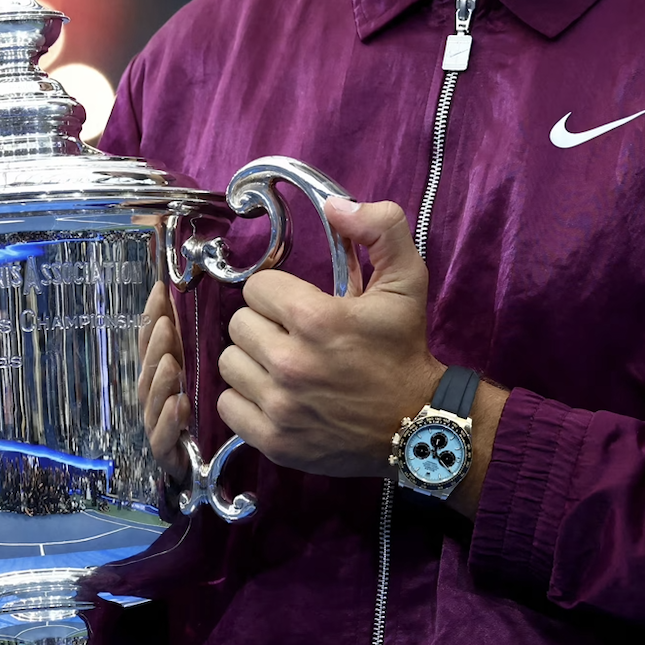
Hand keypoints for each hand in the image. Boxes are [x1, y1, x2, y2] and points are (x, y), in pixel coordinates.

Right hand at [134, 277, 190, 485]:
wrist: (200, 469)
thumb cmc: (197, 414)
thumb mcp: (195, 371)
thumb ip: (189, 341)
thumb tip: (187, 296)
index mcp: (160, 376)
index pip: (151, 342)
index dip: (153, 315)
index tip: (160, 290)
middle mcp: (153, 399)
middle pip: (148, 370)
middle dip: (155, 346)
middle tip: (167, 324)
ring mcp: (156, 426)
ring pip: (152, 402)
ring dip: (160, 381)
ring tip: (171, 362)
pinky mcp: (166, 455)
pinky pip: (163, 439)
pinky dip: (169, 421)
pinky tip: (178, 405)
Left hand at [216, 196, 442, 478]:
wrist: (418, 424)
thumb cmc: (404, 349)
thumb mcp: (407, 279)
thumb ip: (379, 227)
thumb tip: (334, 204)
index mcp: (315, 318)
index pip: (257, 287)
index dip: (278, 293)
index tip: (300, 306)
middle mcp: (290, 363)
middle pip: (238, 324)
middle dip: (264, 324)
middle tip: (292, 335)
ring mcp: (279, 406)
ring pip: (229, 363)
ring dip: (251, 360)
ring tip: (282, 364)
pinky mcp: (274, 440)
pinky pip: (227, 406)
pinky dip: (245, 399)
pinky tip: (274, 394)